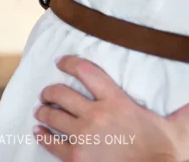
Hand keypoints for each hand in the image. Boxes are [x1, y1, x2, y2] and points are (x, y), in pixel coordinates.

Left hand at [34, 56, 188, 161]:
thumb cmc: (165, 152)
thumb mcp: (176, 126)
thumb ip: (181, 110)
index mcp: (117, 102)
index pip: (87, 72)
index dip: (70, 63)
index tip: (61, 62)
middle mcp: (96, 115)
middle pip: (61, 93)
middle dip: (50, 92)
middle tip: (47, 94)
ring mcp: (83, 136)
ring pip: (52, 115)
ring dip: (44, 112)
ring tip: (41, 111)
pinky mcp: (75, 156)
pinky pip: (50, 141)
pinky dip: (42, 135)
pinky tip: (39, 132)